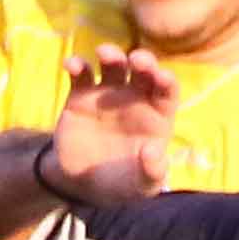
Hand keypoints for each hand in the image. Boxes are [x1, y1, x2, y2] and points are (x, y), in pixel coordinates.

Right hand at [39, 49, 180, 212]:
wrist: (82, 184)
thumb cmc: (121, 184)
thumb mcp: (141, 186)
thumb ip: (152, 171)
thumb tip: (153, 151)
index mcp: (156, 115)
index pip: (166, 91)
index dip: (165, 81)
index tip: (161, 77)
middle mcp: (135, 98)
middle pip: (143, 71)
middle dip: (143, 61)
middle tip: (137, 60)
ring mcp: (107, 94)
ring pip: (113, 65)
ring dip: (111, 55)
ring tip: (105, 53)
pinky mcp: (81, 95)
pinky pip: (81, 74)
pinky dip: (77, 65)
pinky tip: (72, 65)